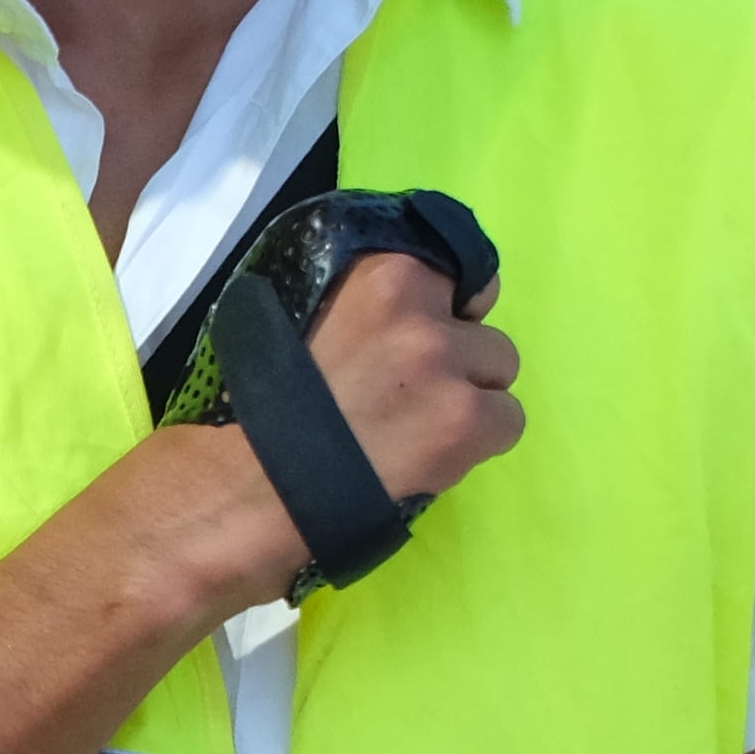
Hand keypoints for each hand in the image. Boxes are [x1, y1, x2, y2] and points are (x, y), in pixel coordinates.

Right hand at [146, 243, 526, 620]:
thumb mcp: (301, 319)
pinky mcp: (467, 420)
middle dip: (455, 356)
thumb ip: (357, 307)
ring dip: (468, 399)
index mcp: (375, 269)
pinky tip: (430, 458)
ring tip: (417, 432)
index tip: (418, 336)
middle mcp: (418, 302)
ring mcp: (445, 361)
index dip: (441, 308)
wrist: (247, 485)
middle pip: (480, 323)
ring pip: (499, 372)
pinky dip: (477, 443)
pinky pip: (507, 422)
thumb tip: (398, 320)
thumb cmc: (255, 407)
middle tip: (410, 394)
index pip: (452, 269)